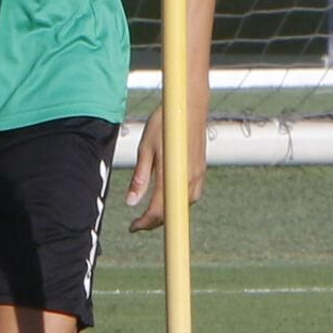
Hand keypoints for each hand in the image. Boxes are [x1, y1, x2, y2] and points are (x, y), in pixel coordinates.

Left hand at [126, 97, 207, 232]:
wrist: (189, 105)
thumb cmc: (164, 123)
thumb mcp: (145, 148)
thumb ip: (140, 177)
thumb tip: (131, 202)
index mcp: (171, 175)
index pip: (158, 211)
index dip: (144, 224)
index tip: (132, 227)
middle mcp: (188, 179)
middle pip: (172, 213)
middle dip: (155, 222)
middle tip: (138, 222)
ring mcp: (198, 175)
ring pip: (184, 206)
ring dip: (168, 212)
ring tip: (151, 212)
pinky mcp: (201, 169)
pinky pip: (192, 195)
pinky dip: (179, 202)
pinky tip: (169, 197)